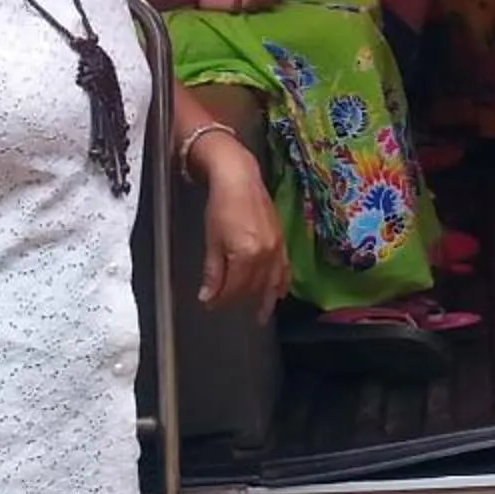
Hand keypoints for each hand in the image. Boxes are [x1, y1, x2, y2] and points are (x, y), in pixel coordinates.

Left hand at [194, 143, 289, 319]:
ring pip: (272, 282)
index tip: (210, 304)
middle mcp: (266, 254)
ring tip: (261, 315)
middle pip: (253, 287)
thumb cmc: (221, 205)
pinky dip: (282, 283)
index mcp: (246, 255)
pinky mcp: (282, 241)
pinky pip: (286, 270)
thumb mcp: (212, 240)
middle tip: (226, 306)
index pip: (234, 288)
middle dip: (239, 299)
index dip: (221, 299)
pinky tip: (279, 293)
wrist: (239, 178)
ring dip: (265, 299)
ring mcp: (277, 248)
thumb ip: (213, 272)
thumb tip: (208, 297)